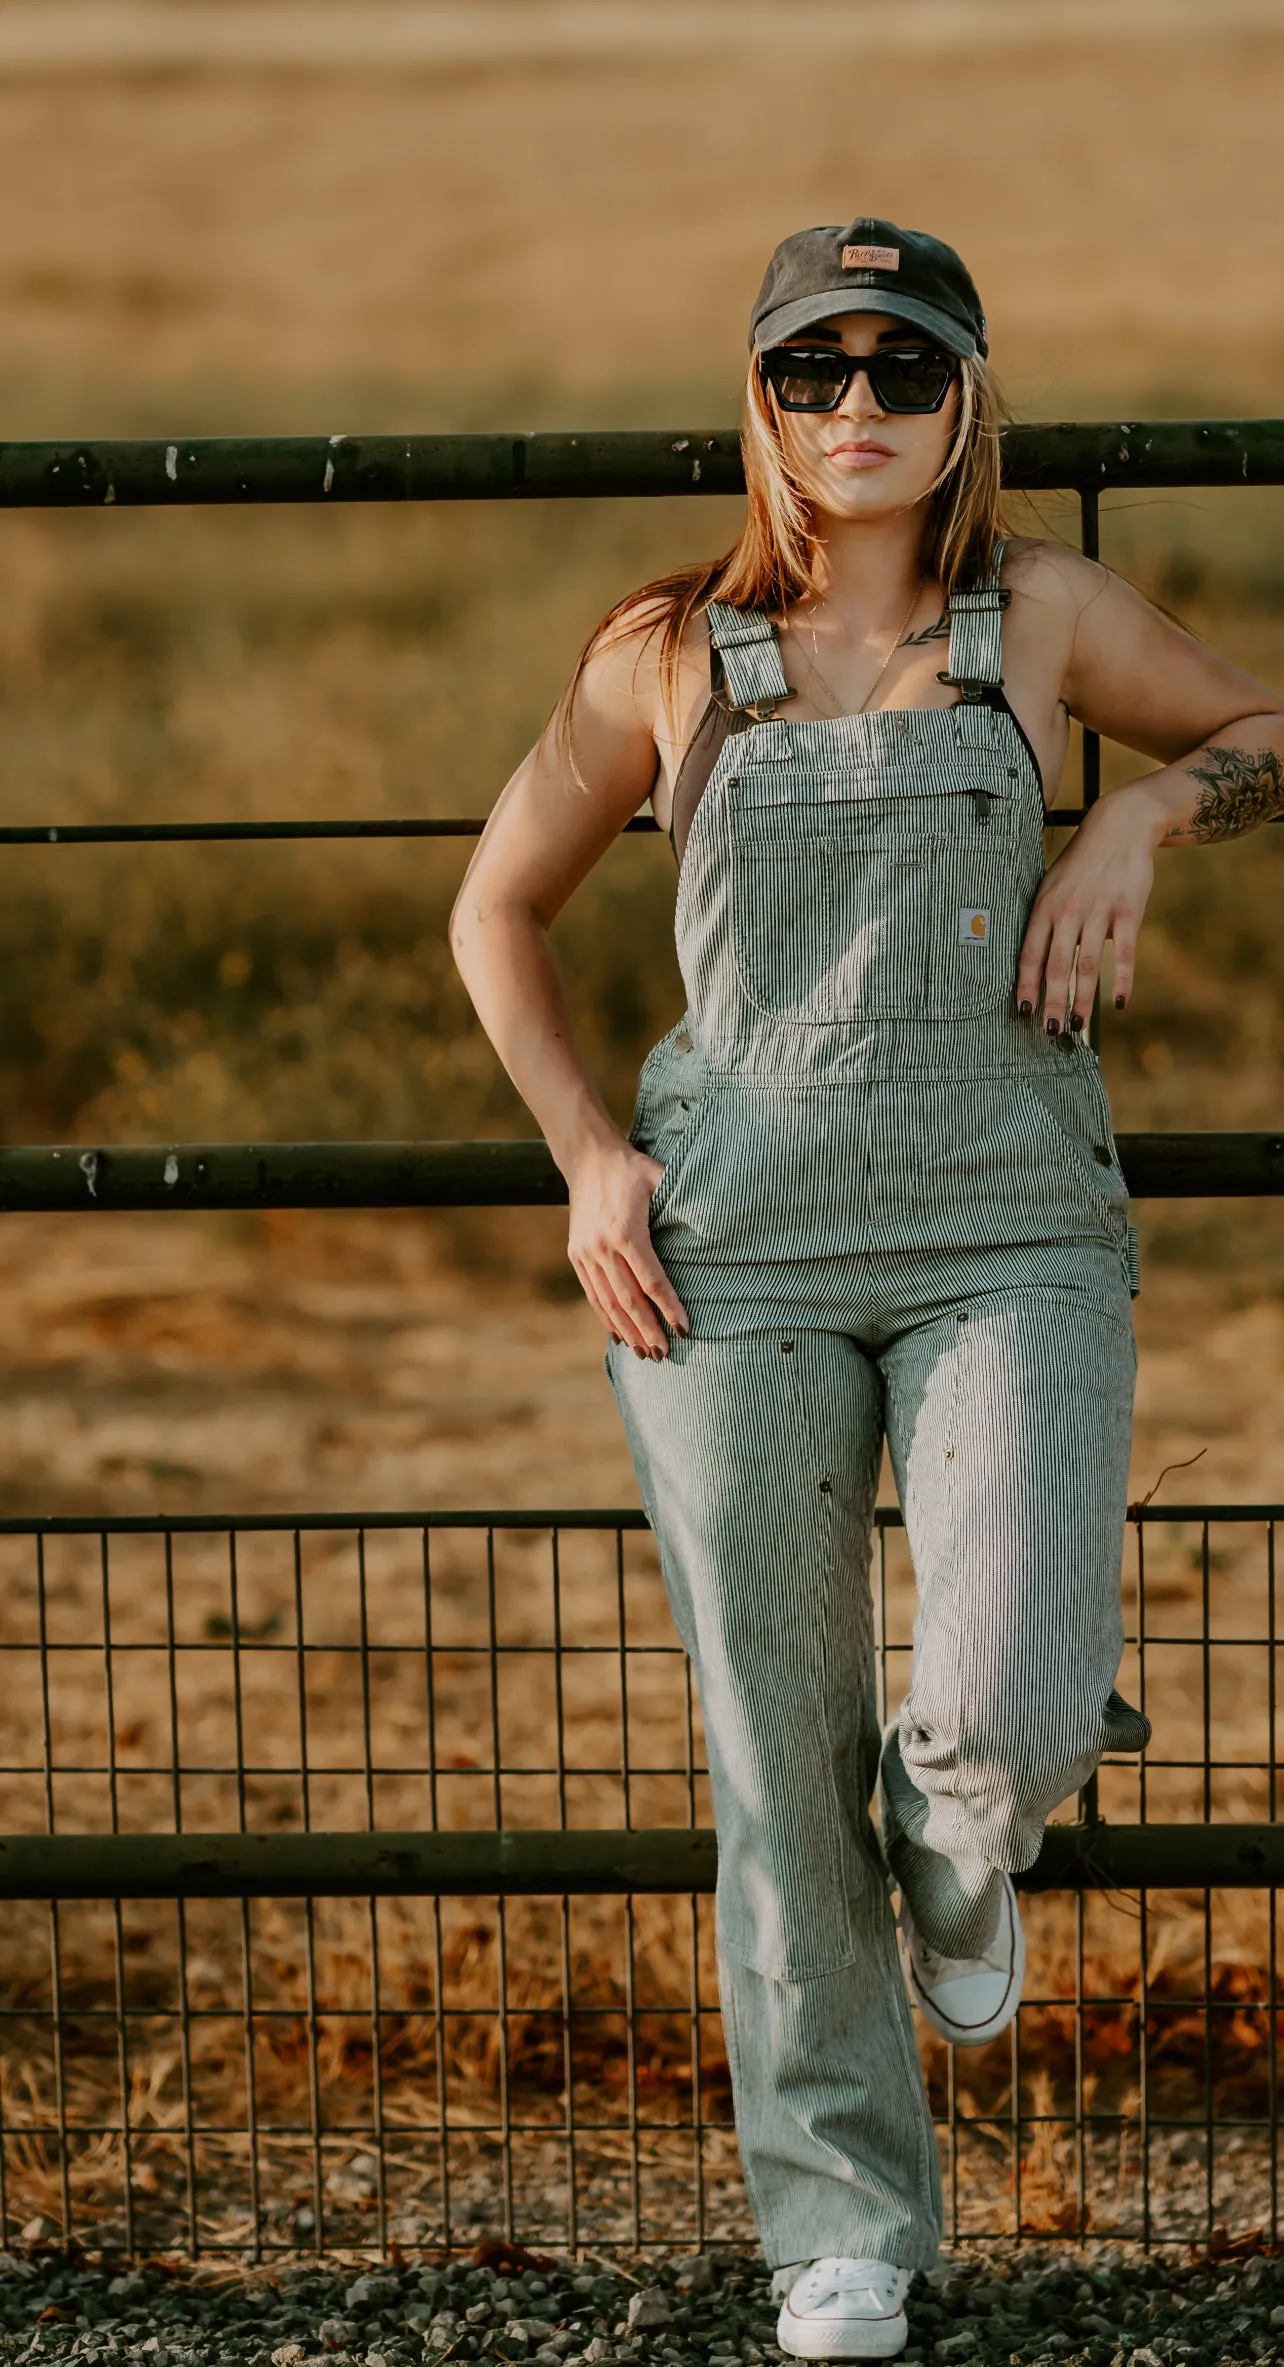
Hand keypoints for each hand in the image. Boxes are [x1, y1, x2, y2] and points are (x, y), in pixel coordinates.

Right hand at [565, 1132, 689, 1356]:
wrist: (587, 1158)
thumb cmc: (632, 1168)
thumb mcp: (660, 1177)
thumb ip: (683, 1199)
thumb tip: (716, 1224)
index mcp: (626, 1231)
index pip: (652, 1280)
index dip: (669, 1307)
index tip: (684, 1329)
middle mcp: (603, 1247)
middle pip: (629, 1299)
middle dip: (648, 1329)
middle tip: (665, 1354)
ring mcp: (586, 1253)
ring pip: (608, 1302)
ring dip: (628, 1330)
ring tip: (645, 1353)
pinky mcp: (577, 1255)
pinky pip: (593, 1293)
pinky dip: (606, 1317)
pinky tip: (620, 1335)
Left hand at [1016, 781, 1164, 1028]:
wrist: (1121, 827)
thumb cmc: (1082, 863)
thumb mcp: (1052, 886)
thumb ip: (1045, 922)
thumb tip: (1037, 962)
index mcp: (1044, 907)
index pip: (1028, 955)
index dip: (1025, 986)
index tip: (1022, 1013)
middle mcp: (1067, 912)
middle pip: (1055, 966)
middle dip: (1052, 1003)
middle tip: (1050, 1032)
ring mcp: (1098, 911)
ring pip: (1087, 965)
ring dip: (1082, 999)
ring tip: (1078, 1025)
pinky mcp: (1128, 911)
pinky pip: (1123, 953)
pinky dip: (1122, 980)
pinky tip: (1120, 1002)